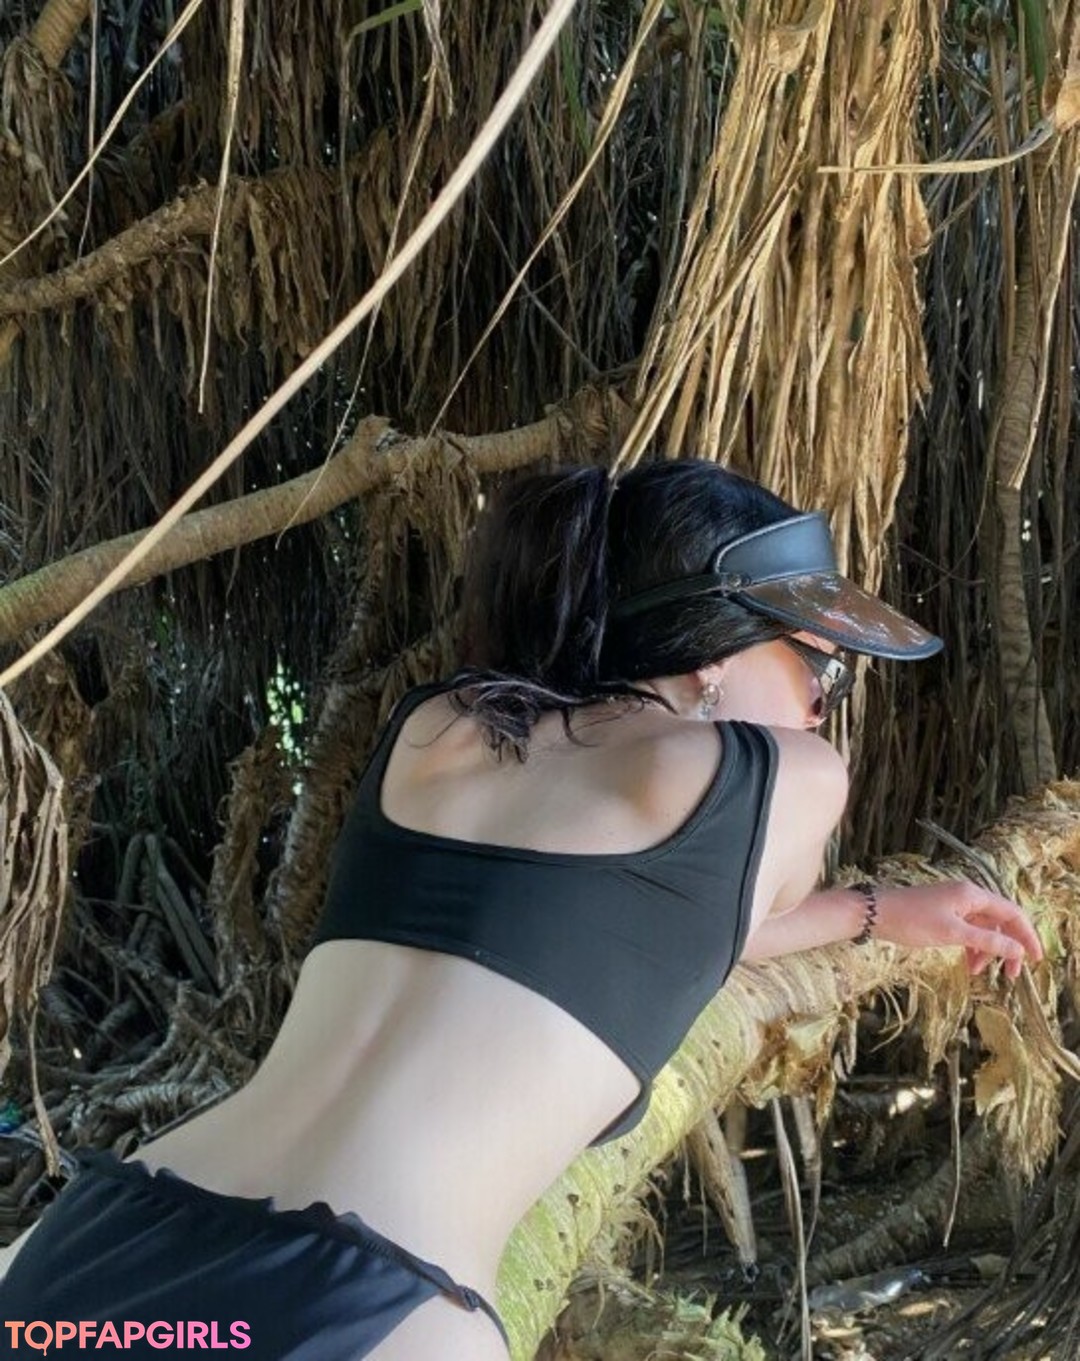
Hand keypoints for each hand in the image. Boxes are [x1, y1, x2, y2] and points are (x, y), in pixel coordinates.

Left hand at [873, 879, 1043, 979]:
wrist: (873, 914)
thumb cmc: (911, 920)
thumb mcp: (952, 934)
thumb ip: (986, 942)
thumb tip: (1017, 950)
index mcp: (972, 895)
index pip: (1012, 913)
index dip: (1027, 936)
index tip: (1036, 960)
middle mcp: (967, 895)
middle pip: (1000, 921)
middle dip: (1008, 947)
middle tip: (1011, 975)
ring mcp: (954, 904)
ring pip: (983, 928)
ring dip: (987, 950)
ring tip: (978, 972)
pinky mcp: (943, 913)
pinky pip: (967, 930)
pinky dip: (972, 947)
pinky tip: (968, 964)